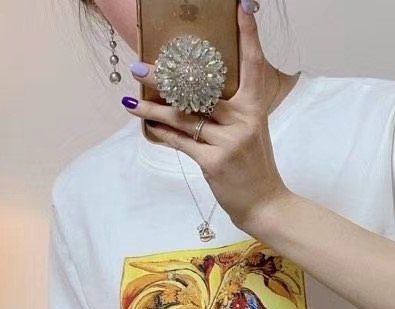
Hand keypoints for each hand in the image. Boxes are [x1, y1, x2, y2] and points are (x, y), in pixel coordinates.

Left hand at [124, 2, 292, 233]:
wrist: (264, 203)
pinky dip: (163, 133)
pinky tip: (148, 125)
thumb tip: (197, 90)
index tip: (241, 8)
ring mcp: (229, 141)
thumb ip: (231, 110)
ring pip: (183, 117)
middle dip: (166, 78)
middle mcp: (243, 120)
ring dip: (153, 109)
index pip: (253, 64)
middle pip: (200, 89)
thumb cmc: (254, 166)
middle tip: (140, 66)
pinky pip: (181, 142)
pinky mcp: (214, 162)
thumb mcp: (252, 131)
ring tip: (131, 101)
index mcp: (255, 107)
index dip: (248, 36)